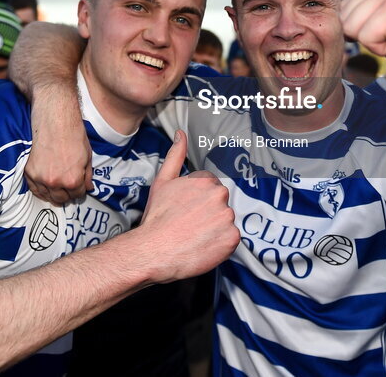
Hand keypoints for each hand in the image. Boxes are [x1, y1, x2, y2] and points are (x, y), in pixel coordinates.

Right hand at [25, 82, 92, 203]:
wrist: (55, 119)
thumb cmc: (74, 134)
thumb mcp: (87, 156)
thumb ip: (87, 175)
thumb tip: (88, 188)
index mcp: (73, 180)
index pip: (78, 195)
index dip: (80, 191)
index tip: (79, 187)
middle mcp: (55, 183)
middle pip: (61, 199)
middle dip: (67, 195)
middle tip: (68, 189)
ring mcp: (39, 178)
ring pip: (47, 196)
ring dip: (53, 194)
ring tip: (57, 189)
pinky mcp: (28, 172)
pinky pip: (34, 189)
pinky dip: (41, 190)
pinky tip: (46, 186)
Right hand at [139, 130, 237, 282]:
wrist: (153, 250)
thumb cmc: (156, 218)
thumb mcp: (162, 182)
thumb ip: (175, 156)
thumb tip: (181, 134)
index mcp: (206, 181)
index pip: (211, 188)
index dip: (197, 201)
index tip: (186, 210)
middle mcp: (220, 196)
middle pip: (220, 204)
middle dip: (208, 213)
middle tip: (189, 224)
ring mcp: (227, 218)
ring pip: (225, 221)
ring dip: (214, 229)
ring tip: (194, 236)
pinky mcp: (232, 239)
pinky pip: (230, 239)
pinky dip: (220, 244)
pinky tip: (203, 246)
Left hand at [341, 0, 385, 85]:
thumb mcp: (377, 20)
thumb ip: (356, 11)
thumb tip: (319, 14)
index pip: (341, 8)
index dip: (360, 29)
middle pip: (343, 17)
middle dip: (365, 36)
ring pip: (351, 28)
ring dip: (373, 43)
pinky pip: (365, 38)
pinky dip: (382, 49)